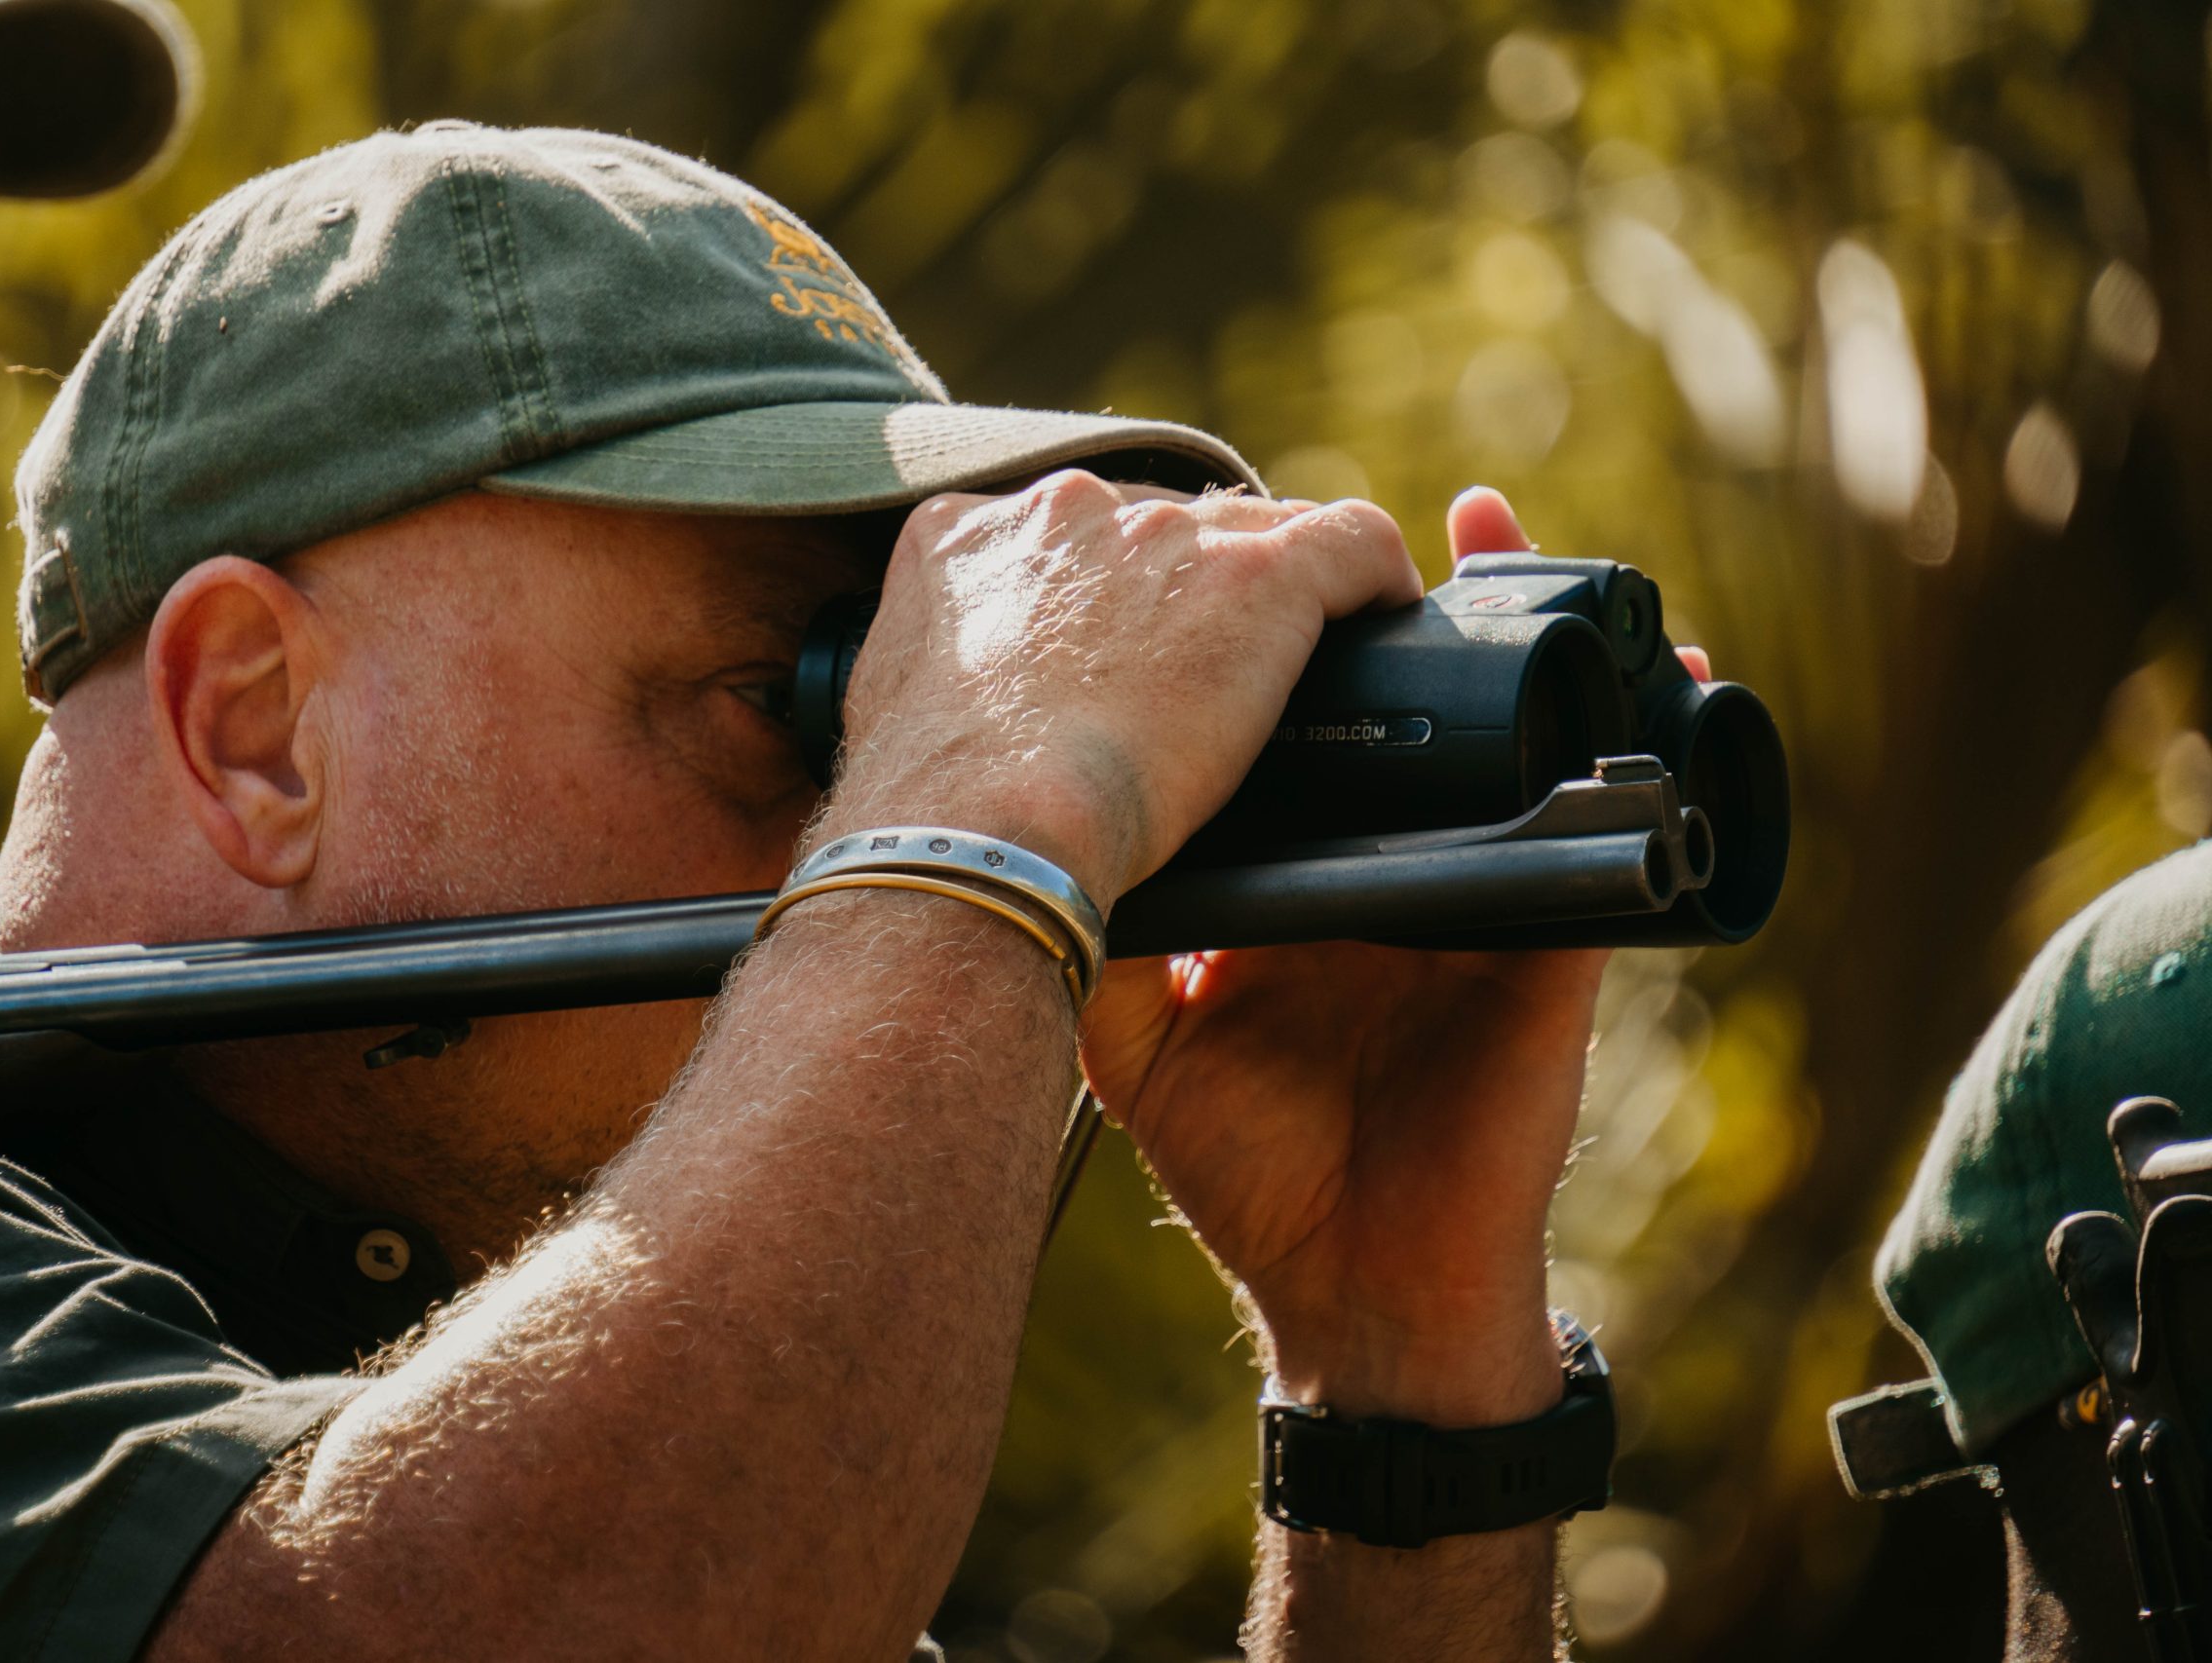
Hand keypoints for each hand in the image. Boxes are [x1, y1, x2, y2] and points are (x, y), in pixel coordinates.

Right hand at [818, 472, 1420, 905]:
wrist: (980, 826)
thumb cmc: (928, 807)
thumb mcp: (888, 707)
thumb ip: (924, 669)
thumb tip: (948, 706)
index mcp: (966, 531)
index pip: (1068, 530)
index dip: (1110, 588)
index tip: (1129, 646)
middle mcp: (1066, 508)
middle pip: (1164, 523)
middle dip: (1188, 587)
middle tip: (1205, 672)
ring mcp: (1165, 533)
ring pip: (1253, 531)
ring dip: (1269, 593)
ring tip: (1287, 663)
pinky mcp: (1257, 574)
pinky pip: (1351, 540)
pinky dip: (1372, 574)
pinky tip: (1380, 614)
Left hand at [1081, 488, 1704, 1422]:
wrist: (1355, 1284)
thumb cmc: (1252, 1168)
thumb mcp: (1144, 1046)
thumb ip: (1107, 944)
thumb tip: (1043, 851)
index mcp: (1298, 884)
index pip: (1295, 745)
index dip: (1280, 662)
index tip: (1243, 571)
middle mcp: (1387, 873)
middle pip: (1406, 720)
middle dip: (1404, 614)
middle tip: (1402, 518)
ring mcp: (1475, 898)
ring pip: (1513, 743)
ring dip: (1527, 638)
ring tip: (1503, 536)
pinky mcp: (1552, 943)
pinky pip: (1610, 825)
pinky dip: (1642, 746)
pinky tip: (1662, 664)